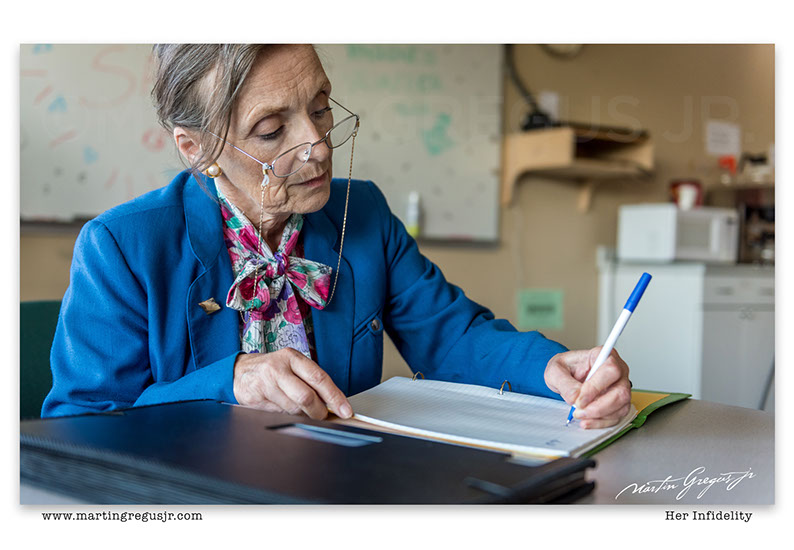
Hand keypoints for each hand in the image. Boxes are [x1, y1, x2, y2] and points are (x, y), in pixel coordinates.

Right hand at [233, 348, 352, 419]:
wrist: (239, 372)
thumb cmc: (272, 370)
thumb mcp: (292, 367)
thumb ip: (311, 382)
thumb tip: (334, 404)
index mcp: (292, 358)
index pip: (319, 378)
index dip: (335, 397)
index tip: (346, 411)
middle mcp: (278, 368)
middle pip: (306, 397)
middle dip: (318, 412)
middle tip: (323, 417)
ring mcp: (265, 383)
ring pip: (293, 409)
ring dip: (302, 415)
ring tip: (299, 410)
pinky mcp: (255, 398)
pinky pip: (278, 415)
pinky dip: (286, 416)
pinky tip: (282, 408)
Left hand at [544, 347, 631, 428]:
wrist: (566, 376)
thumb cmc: (565, 368)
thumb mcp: (555, 371)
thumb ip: (564, 383)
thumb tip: (575, 397)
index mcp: (602, 356)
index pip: (610, 370)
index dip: (596, 387)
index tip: (579, 400)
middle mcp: (617, 370)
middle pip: (620, 391)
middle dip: (599, 407)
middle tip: (579, 411)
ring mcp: (620, 386)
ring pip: (621, 406)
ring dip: (600, 416)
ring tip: (580, 416)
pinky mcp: (619, 402)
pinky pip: (617, 415)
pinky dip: (601, 422)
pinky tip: (587, 421)